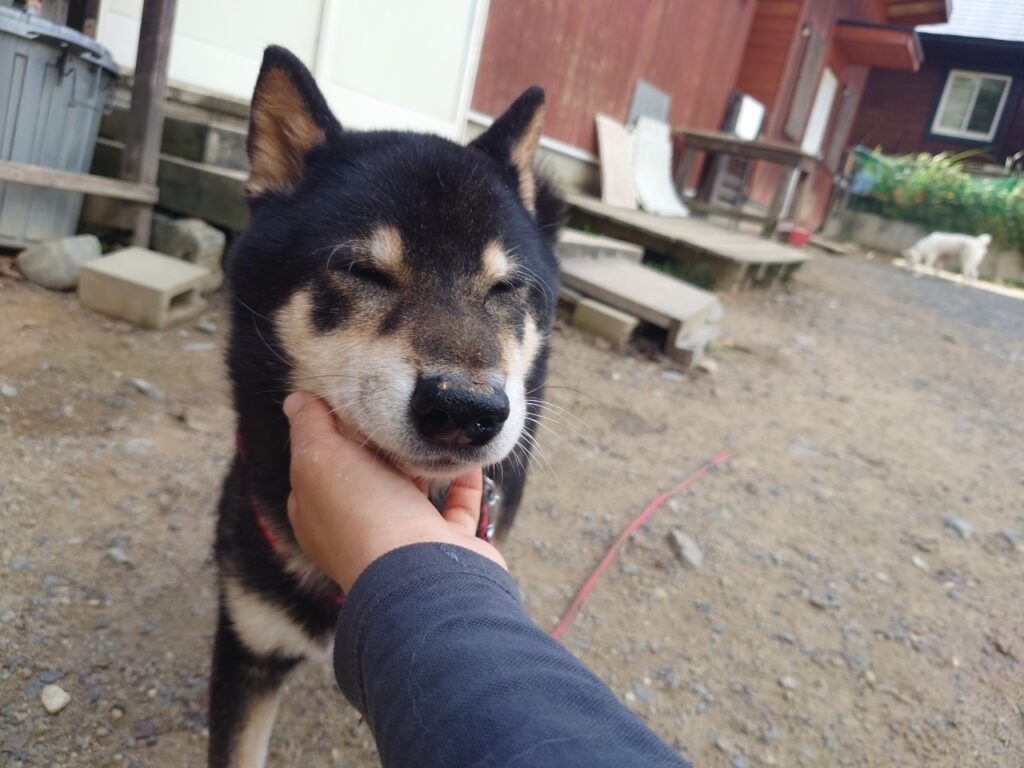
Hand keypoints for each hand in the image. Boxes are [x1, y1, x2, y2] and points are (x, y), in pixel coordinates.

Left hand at [283, 391, 506, 591]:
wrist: (424, 573)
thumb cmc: (364, 514)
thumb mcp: (320, 458)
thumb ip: (309, 426)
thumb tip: (297, 399)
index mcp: (319, 516)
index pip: (317, 466)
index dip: (330, 434)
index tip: (351, 400)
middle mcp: (359, 531)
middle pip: (367, 478)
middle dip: (380, 445)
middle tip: (396, 405)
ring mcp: (404, 540)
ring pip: (412, 492)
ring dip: (423, 461)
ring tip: (434, 425)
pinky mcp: (446, 544)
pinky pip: (456, 506)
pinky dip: (463, 479)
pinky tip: (467, 453)